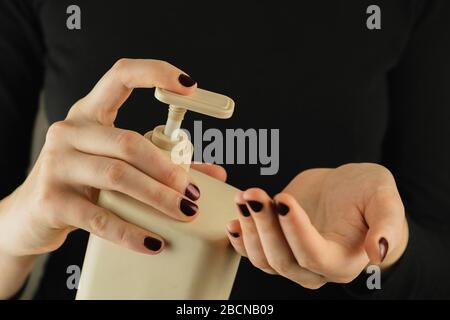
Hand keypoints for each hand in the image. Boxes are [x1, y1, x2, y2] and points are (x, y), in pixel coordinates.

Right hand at [0, 59, 225, 258]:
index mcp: (88, 115)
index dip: (155, 73)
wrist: (29, 215)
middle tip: (191, 192)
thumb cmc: (82, 184)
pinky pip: (101, 217)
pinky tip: (154, 243)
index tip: (189, 85)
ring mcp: (57, 164)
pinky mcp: (52, 200)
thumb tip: (213, 175)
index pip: (120, 76)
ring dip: (158, 197)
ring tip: (184, 212)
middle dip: (168, 168)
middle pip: (129, 142)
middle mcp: (70, 132)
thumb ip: (161, 165)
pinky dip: (132, 232)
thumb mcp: (115, 164)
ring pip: (118, 176)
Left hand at [227, 163, 407, 288]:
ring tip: (244, 198)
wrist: (348, 190)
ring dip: (249, 229)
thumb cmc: (368, 194)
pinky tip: (234, 219)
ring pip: (263, 259)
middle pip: (282, 260)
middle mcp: (315, 268)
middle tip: (254, 195)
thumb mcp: (384, 198)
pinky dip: (240, 239)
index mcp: (342, 261)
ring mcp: (293, 259)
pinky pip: (253, 253)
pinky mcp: (277, 245)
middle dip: (264, 226)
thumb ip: (386, 225)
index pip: (313, 255)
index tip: (283, 199)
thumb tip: (378, 253)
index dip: (294, 231)